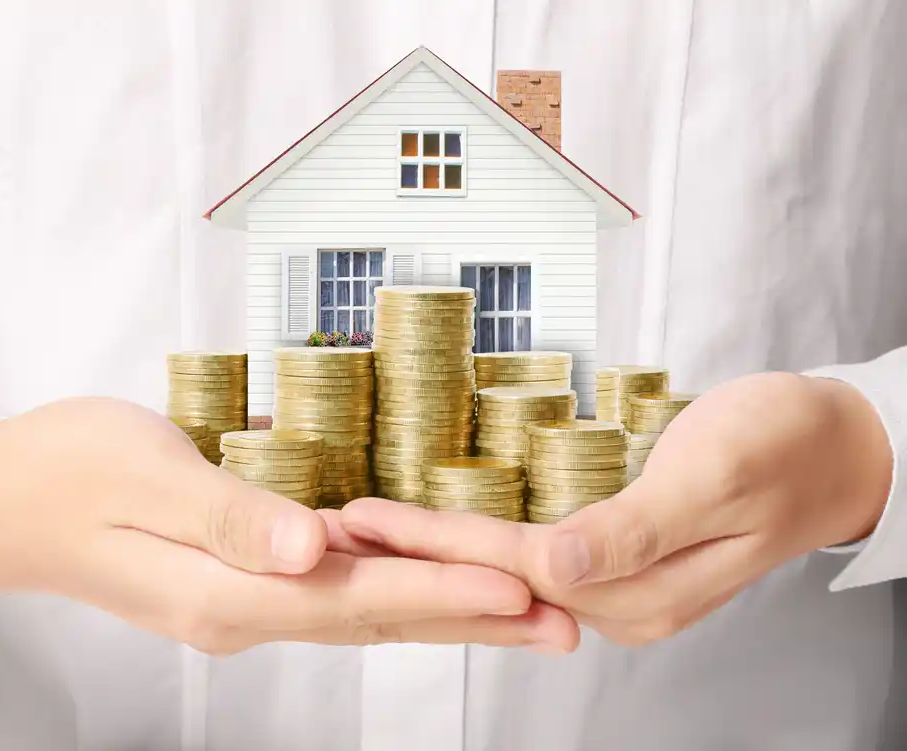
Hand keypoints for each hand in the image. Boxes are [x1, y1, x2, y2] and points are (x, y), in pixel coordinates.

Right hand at [0, 397, 574, 653]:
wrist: (5, 497)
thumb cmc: (66, 470)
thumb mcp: (144, 477)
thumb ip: (229, 518)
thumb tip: (309, 551)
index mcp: (224, 591)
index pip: (355, 598)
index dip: (440, 591)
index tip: (516, 589)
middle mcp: (243, 610)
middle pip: (376, 618)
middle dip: (470, 618)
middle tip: (558, 623)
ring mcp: (240, 602)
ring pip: (363, 611)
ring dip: (444, 611)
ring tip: (519, 615)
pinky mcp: (238, 581)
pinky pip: (333, 593)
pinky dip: (392, 592)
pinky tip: (426, 587)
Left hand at [340, 372, 892, 647]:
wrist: (830, 446)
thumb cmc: (782, 444)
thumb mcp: (717, 473)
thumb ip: (638, 527)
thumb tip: (560, 569)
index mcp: (644, 588)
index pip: (516, 567)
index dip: (437, 543)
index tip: (368, 518)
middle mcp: (624, 601)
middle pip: (497, 576)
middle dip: (415, 551)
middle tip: (338, 525)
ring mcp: (621, 586)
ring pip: (507, 571)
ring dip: (436, 549)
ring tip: (368, 527)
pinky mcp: (619, 562)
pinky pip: (533, 556)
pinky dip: (477, 540)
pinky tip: (440, 527)